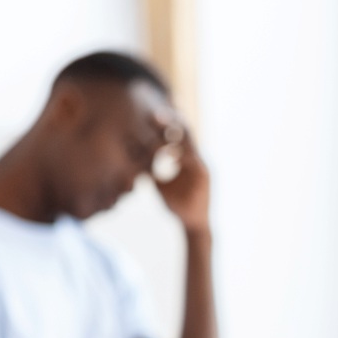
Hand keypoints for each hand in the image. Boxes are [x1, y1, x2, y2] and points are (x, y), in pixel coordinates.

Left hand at [151, 112, 210, 233]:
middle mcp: (194, 157)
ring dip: (176, 133)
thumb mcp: (159, 185)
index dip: (164, 124)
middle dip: (170, 122)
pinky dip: (181, 156)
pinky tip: (170, 154)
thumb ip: (151, 172)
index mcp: (185, 157)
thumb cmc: (176, 204)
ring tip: (162, 125)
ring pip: (189, 142)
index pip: (176, 135)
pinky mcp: (205, 175)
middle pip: (184, 133)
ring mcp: (201, 164)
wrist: (192, 224)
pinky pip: (193, 160)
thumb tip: (133, 165)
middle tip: (153, 113)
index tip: (148, 114)